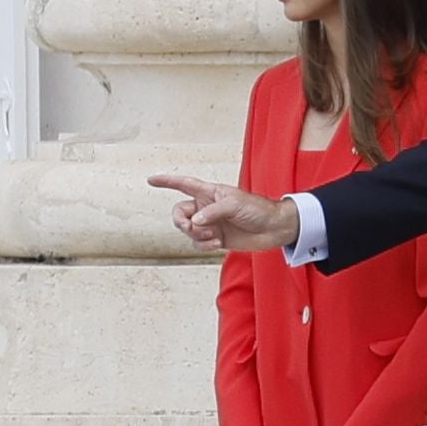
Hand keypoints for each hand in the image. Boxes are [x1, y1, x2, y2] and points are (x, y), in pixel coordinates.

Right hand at [147, 174, 300, 251]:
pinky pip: (199, 243)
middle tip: (191, 227)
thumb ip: (212, 212)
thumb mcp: (234, 205)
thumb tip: (194, 223)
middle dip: (181, 222)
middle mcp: (207, 208)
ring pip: (188, 231)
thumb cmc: (258, 209)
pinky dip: (203, 245)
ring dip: (196, 236)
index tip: (151, 180)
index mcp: (210, 193)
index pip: (184, 184)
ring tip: (213, 237)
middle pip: (179, 213)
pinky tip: (217, 244)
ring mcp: (211, 224)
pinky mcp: (217, 239)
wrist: (274, 228)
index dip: (167, 182)